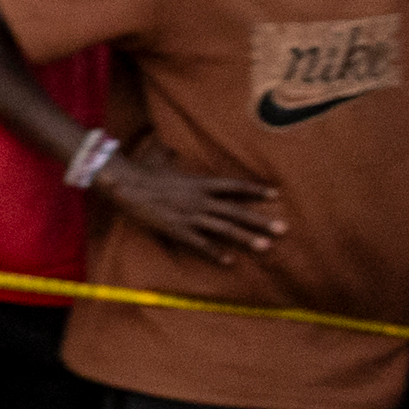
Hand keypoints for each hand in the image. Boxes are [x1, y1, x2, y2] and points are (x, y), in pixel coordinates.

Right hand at [91, 144, 284, 265]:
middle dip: (261, 220)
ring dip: (246, 238)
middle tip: (283, 229)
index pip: (235, 186)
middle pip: (237, 211)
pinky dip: (215, 253)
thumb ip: (170, 154)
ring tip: (266, 247)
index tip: (275, 195)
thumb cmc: (142, 170)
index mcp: (200, 182)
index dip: (255, 191)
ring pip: (224, 228)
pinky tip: (230, 262)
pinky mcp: (177, 230)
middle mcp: (200, 199)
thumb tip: (171, 147)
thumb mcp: (159, 158)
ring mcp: (190, 216)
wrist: (125, 183)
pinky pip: (200, 244)